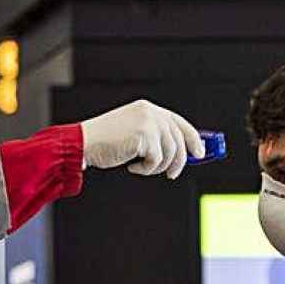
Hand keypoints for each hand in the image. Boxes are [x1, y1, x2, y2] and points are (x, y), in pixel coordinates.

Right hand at [79, 99, 206, 178]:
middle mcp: (151, 112)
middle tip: (172, 174)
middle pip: (180, 139)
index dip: (193, 138)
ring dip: (158, 167)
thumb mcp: (134, 135)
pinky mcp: (144, 135)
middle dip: (179, 160)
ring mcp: (148, 122)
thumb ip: (156, 138)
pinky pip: (157, 160)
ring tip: (142, 167)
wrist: (84, 143)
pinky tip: (132, 166)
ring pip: (170, 152)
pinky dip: (147, 169)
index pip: (179, 123)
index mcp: (148, 109)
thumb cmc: (105, 143)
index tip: (200, 153)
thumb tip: (181, 154)